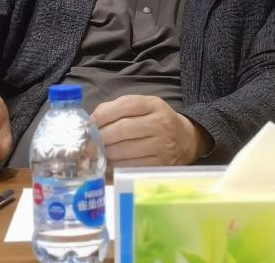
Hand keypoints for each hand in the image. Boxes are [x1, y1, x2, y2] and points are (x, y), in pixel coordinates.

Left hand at [90, 95, 209, 166]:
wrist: (185, 140)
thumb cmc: (156, 121)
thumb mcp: (143, 107)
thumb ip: (117, 108)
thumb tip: (91, 121)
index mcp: (154, 105)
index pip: (124, 106)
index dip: (102, 115)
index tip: (90, 123)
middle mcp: (160, 124)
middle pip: (122, 129)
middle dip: (101, 137)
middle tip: (89, 142)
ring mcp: (161, 146)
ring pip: (124, 151)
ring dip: (105, 154)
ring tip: (96, 154)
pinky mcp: (159, 166)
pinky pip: (130, 168)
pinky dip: (114, 168)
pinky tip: (107, 166)